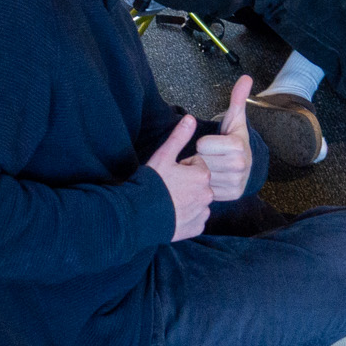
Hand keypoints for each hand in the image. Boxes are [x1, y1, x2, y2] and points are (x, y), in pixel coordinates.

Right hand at [144, 115, 212, 239]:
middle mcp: (207, 194)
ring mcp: (202, 213)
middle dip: (187, 184)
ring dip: (188, 200)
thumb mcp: (164, 156)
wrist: (139, 215)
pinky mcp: (197, 228)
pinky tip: (172, 214)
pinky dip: (187, 217)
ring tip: (168, 201)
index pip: (198, 165)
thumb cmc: (151, 183)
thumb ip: (179, 137)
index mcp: (202, 175)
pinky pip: (196, 218)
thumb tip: (190, 118)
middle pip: (199, 184)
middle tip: (168, 188)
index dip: (182, 168)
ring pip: (198, 201)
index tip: (169, 174)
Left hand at [193, 75, 254, 201]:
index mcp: (238, 145)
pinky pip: (207, 189)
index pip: (202, 144)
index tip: (211, 143)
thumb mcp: (234, 119)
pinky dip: (207, 184)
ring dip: (201, 172)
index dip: (203, 143)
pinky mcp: (232, 195)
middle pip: (201, 160)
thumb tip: (246, 77)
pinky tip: (214, 177)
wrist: (247, 163)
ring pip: (202, 176)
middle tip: (209, 156)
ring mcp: (236, 182)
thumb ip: (237, 99)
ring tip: (211, 166)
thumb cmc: (234, 139)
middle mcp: (240, 165)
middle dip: (200, 158)